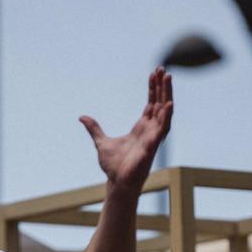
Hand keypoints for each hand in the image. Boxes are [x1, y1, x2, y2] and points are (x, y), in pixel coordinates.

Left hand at [80, 67, 172, 196]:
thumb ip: (94, 128)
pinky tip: (169, 102)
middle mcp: (150, 131)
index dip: (153, 89)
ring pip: (164, 112)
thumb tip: (82, 117)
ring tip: (168, 78)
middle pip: (159, 104)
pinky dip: (167, 115)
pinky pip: (163, 128)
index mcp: (141, 129)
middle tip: (163, 69)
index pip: (150, 104)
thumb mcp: (101, 142)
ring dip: (167, 95)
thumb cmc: (113, 166)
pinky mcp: (152, 145)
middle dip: (162, 87)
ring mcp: (153, 137)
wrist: (117, 182)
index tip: (154, 74)